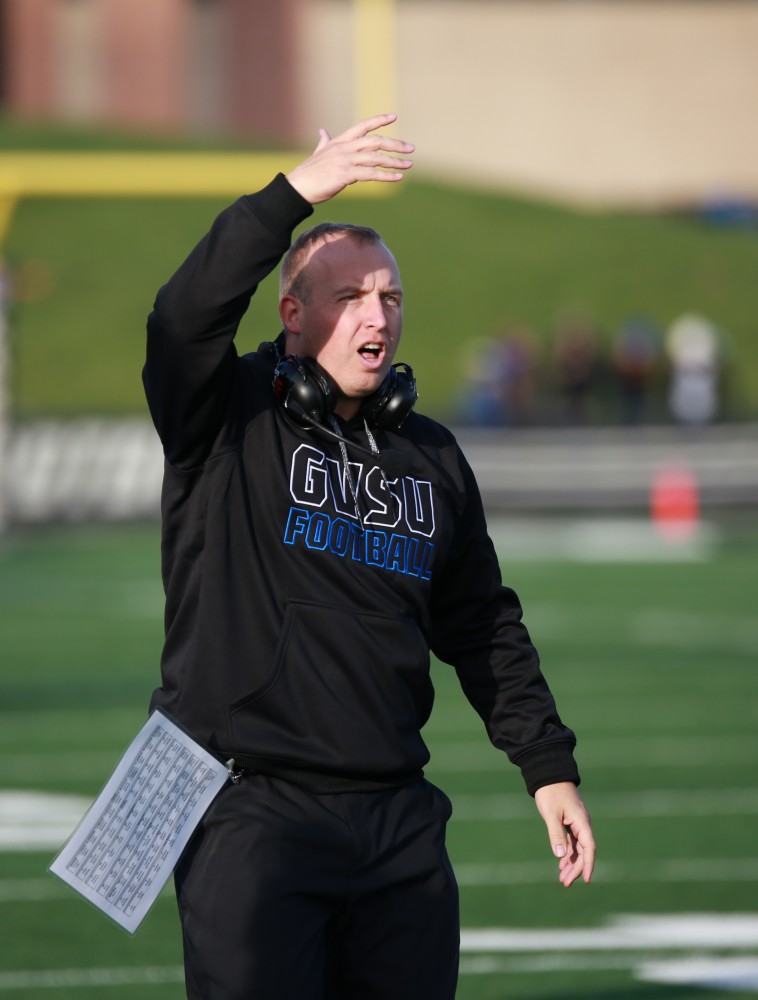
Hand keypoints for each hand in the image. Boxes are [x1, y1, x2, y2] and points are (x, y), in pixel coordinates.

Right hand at [285, 113, 413, 204]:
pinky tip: (398, 178)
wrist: (297, 187)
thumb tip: (322, 131)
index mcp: (339, 141)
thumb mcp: (318, 153)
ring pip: (376, 158)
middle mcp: (345, 148)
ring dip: (395, 161)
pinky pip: (371, 174)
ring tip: (409, 165)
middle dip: (395, 144)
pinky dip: (386, 176)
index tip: (394, 117)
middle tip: (411, 149)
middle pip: (376, 141)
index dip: (379, 120)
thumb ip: (324, 142)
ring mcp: (345, 161)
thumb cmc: (308, 173)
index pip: (363, 126)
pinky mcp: (345, 175)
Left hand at [534, 781, 594, 887]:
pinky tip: (562, 863)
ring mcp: (577, 823)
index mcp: (581, 822)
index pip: (589, 848)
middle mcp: (582, 823)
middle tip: (565, 883)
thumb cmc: (550, 792)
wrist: (549, 774)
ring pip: (578, 847)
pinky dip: (568, 853)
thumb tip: (560, 855)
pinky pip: (572, 841)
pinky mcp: (570, 821)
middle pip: (583, 851)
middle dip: (576, 868)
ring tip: (563, 878)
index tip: (586, 880)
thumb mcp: (551, 814)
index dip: (588, 864)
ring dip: (571, 862)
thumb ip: (556, 834)